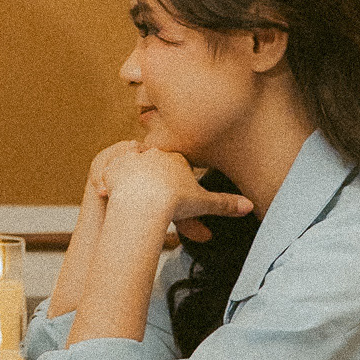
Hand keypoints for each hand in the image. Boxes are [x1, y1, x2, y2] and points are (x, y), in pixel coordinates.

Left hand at [98, 144, 252, 235]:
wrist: (145, 201)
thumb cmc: (175, 201)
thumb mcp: (204, 203)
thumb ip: (225, 203)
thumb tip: (249, 206)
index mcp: (175, 158)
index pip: (176, 162)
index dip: (175, 176)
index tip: (174, 189)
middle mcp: (154, 153)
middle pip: (153, 161)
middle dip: (153, 174)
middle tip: (152, 193)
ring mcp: (132, 158)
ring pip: (131, 163)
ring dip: (131, 175)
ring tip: (132, 192)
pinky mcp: (113, 166)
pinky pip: (110, 171)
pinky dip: (111, 181)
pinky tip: (112, 192)